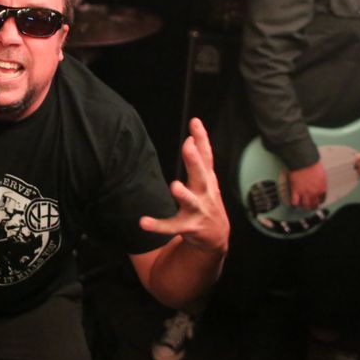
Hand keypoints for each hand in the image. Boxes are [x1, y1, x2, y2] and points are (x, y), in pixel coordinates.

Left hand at [139, 118, 229, 253]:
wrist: (216, 237)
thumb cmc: (208, 201)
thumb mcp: (208, 179)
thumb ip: (201, 156)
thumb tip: (193, 132)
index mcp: (208, 180)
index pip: (206, 156)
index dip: (202, 139)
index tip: (195, 122)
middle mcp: (205, 193)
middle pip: (201, 175)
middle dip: (195, 161)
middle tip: (188, 146)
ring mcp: (197, 210)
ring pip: (190, 201)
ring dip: (183, 193)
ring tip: (174, 185)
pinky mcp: (188, 226)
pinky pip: (171, 226)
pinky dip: (158, 225)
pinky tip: (143, 222)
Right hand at [288, 161, 326, 209]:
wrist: (304, 161)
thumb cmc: (313, 164)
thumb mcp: (322, 174)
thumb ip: (321, 182)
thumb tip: (319, 185)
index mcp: (322, 188)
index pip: (322, 199)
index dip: (319, 201)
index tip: (317, 201)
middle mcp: (314, 192)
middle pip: (314, 204)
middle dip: (312, 206)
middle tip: (310, 206)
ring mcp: (304, 192)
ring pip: (305, 205)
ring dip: (304, 206)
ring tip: (302, 205)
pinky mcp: (295, 191)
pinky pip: (294, 201)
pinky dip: (294, 203)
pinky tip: (294, 203)